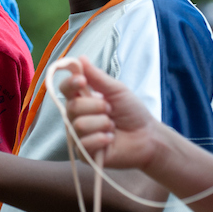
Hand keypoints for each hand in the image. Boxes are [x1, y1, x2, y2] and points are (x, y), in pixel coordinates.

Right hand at [59, 56, 159, 170]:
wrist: (148, 137)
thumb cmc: (133, 113)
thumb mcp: (116, 90)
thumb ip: (97, 77)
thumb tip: (80, 58)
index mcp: (82, 99)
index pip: (65, 89)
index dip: (70, 83)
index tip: (82, 81)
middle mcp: (77, 117)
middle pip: (72, 106)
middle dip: (96, 106)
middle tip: (111, 111)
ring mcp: (79, 136)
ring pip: (79, 125)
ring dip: (102, 124)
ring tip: (112, 127)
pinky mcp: (84, 154)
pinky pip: (84, 144)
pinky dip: (102, 139)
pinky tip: (111, 140)